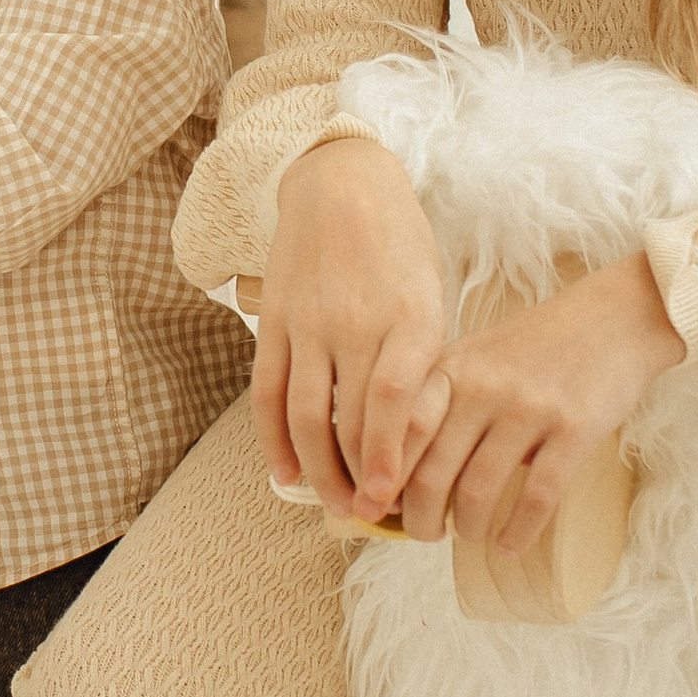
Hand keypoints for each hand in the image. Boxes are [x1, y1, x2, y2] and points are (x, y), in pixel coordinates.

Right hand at [252, 137, 447, 521]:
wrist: (342, 182)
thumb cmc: (399, 245)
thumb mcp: (429, 295)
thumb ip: (422, 361)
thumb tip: (415, 438)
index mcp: (411, 317)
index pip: (393, 403)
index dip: (390, 458)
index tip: (392, 499)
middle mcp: (357, 323)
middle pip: (349, 420)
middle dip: (357, 478)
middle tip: (364, 515)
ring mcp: (310, 321)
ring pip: (305, 414)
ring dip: (316, 468)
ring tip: (328, 501)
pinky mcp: (275, 319)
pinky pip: (267, 390)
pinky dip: (272, 436)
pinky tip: (284, 470)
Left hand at [393, 255, 685, 551]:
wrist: (612, 319)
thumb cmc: (534, 348)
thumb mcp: (473, 358)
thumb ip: (436, 403)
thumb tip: (394, 476)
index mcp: (449, 370)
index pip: (398, 434)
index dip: (379, 480)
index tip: (371, 511)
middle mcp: (481, 388)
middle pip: (431, 475)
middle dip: (419, 519)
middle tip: (423, 534)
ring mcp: (528, 409)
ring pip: (478, 493)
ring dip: (467, 529)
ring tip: (468, 535)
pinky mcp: (573, 430)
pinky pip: (536, 498)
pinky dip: (517, 533)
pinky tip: (508, 546)